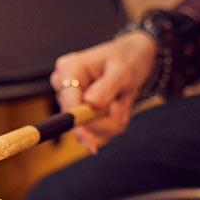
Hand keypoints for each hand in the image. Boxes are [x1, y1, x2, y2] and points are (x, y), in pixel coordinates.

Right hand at [51, 31, 156, 153]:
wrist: (134, 59)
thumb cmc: (127, 59)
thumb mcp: (122, 70)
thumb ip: (106, 87)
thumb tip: (90, 104)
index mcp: (70, 70)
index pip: (67, 101)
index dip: (76, 121)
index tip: (88, 140)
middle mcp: (65, 87)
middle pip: (77, 120)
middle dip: (105, 118)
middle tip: (122, 100)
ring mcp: (72, 102)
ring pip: (90, 129)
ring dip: (112, 120)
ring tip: (122, 99)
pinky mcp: (80, 114)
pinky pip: (98, 131)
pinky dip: (113, 122)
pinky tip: (118, 105)